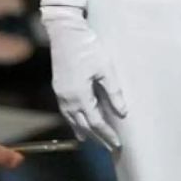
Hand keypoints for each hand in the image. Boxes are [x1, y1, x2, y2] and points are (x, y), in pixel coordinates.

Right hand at [44, 14, 125, 151]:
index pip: (96, 123)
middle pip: (84, 125)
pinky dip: (74, 121)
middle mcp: (68, 99)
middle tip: (110, 147)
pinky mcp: (59, 88)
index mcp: (80, 96)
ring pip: (72, 120)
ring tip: (94, 141)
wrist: (65, 32)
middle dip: (98, 137)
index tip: (118, 144)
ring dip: (85, 131)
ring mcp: (61, 94)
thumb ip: (114, 93)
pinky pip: (66, 111)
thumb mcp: (105, 69)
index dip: (107, 135)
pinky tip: (78, 123)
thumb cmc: (88, 48)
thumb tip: (122, 113)